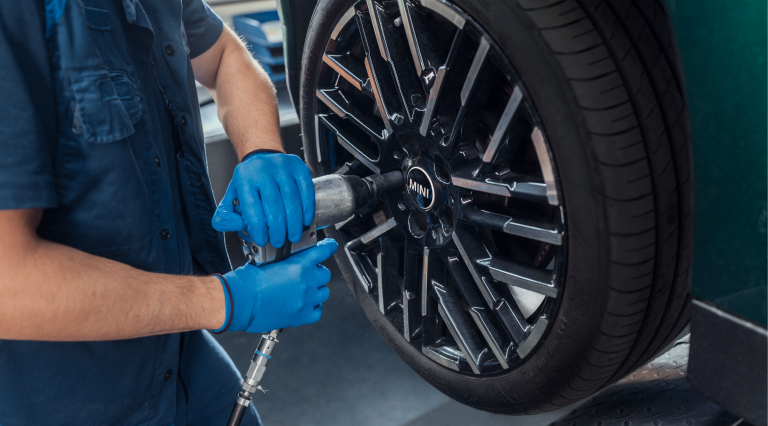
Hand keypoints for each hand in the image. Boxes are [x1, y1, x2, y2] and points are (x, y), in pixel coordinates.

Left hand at [211, 153, 314, 247]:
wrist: (264, 157)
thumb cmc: (250, 181)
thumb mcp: (232, 196)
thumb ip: (226, 216)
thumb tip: (234, 225)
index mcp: (244, 177)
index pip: (252, 207)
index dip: (259, 227)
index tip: (262, 240)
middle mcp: (263, 169)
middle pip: (274, 204)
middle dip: (278, 228)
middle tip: (279, 241)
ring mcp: (282, 166)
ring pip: (291, 198)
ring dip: (294, 222)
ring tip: (293, 235)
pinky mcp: (298, 167)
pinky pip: (306, 189)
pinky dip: (307, 207)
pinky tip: (305, 220)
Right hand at [214, 238, 337, 332]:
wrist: (238, 302)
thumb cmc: (246, 282)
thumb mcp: (266, 261)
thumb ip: (283, 260)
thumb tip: (287, 261)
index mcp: (299, 265)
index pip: (323, 251)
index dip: (328, 247)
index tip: (330, 246)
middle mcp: (306, 282)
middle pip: (324, 274)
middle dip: (316, 273)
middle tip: (304, 275)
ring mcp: (305, 300)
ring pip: (323, 293)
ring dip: (315, 290)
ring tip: (302, 291)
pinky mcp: (301, 316)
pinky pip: (317, 311)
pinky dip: (313, 308)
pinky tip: (303, 305)